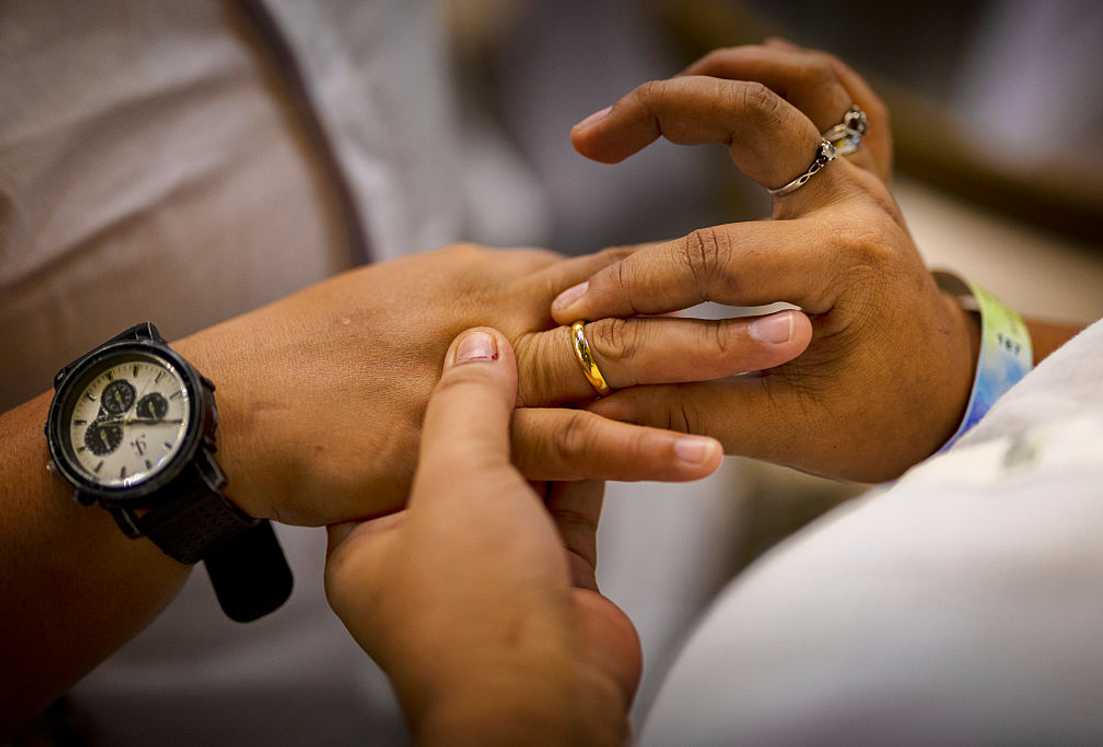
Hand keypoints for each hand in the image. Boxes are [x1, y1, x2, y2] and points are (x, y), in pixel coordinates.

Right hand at [176, 244, 810, 522]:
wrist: (228, 401)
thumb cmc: (309, 358)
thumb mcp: (402, 314)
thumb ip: (477, 318)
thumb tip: (529, 318)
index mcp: (482, 282)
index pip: (599, 273)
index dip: (677, 275)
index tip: (747, 275)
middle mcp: (491, 312)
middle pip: (625, 298)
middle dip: (719, 295)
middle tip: (806, 290)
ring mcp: (476, 375)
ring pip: (610, 359)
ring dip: (703, 355)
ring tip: (788, 347)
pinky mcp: (455, 443)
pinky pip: (566, 444)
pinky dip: (638, 445)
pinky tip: (703, 448)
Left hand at [326, 328, 637, 744]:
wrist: (547, 705)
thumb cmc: (473, 613)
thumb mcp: (454, 482)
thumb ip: (465, 405)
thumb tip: (476, 343)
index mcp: (370, 537)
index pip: (393, 443)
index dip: (426, 388)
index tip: (458, 338)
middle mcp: (430, 551)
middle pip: (468, 454)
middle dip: (503, 403)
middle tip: (528, 341)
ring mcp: (494, 564)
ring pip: (525, 474)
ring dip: (557, 426)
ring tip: (578, 365)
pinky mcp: (553, 574)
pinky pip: (571, 502)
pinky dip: (595, 461)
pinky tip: (613, 415)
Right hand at [555, 44, 976, 481]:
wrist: (950, 396)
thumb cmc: (880, 419)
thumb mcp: (787, 431)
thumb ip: (692, 409)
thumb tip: (598, 399)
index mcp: (845, 264)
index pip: (715, 255)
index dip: (634, 281)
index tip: (574, 305)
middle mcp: (857, 205)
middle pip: (755, 113)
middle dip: (661, 112)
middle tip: (590, 139)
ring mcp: (864, 181)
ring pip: (798, 81)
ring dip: (716, 75)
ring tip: (644, 104)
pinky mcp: (862, 179)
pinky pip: (832, 95)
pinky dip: (777, 73)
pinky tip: (727, 80)